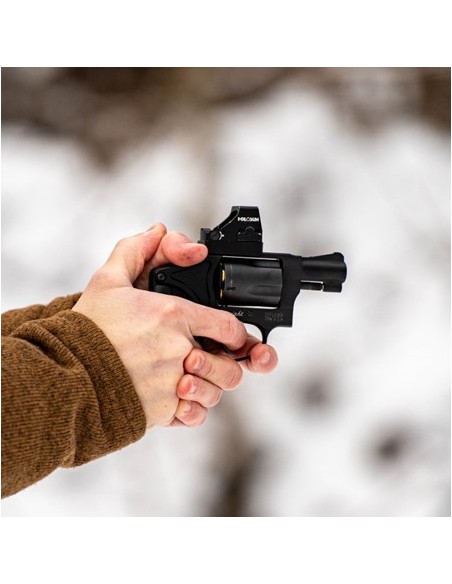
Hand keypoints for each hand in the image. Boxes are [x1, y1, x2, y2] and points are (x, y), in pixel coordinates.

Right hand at [73, 224, 277, 428]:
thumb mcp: (108, 280)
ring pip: (215, 393)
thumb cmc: (87, 329)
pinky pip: (193, 416)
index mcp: (173, 315)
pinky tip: (178, 397)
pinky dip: (192, 410)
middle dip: (227, 364)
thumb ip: (136, 251)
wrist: (65, 374)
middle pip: (229, 366)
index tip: (230, 338)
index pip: (229, 327)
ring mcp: (171, 383)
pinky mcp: (161, 410)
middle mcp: (178, 350)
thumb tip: (158, 231)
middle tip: (210, 360)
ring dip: (209, 387)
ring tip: (190, 378)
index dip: (236, 334)